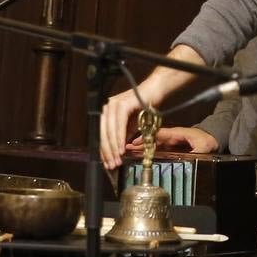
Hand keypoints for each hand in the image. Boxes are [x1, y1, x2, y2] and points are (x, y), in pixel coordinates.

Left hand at [100, 45, 207, 168]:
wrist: (155, 92)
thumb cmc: (144, 106)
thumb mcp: (131, 125)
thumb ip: (123, 136)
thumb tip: (118, 151)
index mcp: (107, 113)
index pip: (101, 134)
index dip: (104, 150)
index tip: (107, 163)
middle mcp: (107, 107)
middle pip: (103, 134)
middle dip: (107, 152)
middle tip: (112, 164)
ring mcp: (113, 104)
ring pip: (109, 131)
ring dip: (113, 147)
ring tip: (117, 159)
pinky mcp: (122, 104)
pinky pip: (119, 125)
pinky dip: (120, 138)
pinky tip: (121, 148)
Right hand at [127, 126, 218, 154]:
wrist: (213, 140)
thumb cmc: (208, 140)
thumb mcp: (204, 146)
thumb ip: (196, 152)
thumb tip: (189, 158)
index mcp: (176, 134)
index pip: (158, 134)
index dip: (146, 137)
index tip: (134, 142)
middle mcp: (170, 137)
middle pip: (151, 140)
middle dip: (138, 143)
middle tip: (124, 147)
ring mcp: (170, 142)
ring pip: (152, 145)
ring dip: (141, 148)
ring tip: (127, 151)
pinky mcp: (171, 148)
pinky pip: (157, 149)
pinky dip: (148, 152)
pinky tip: (139, 156)